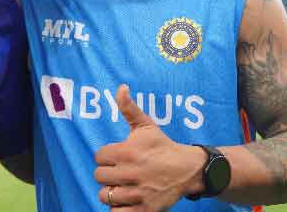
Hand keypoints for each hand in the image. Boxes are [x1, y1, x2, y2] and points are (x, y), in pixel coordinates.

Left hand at [93, 85, 206, 210]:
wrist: (188, 170)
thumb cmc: (163, 147)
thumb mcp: (147, 125)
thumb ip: (129, 108)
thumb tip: (120, 88)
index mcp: (127, 152)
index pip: (98, 156)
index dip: (106, 156)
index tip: (117, 157)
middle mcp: (130, 173)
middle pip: (99, 176)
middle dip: (107, 174)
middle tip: (119, 172)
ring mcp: (137, 193)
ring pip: (105, 196)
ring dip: (111, 192)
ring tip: (122, 186)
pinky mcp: (144, 209)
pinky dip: (117, 209)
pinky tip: (125, 200)